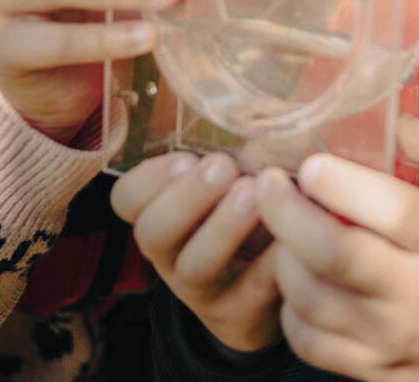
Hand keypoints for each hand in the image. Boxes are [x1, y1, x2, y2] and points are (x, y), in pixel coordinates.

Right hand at [110, 151, 281, 352]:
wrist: (261, 303)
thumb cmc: (243, 227)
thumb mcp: (222, 193)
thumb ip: (224, 160)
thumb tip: (249, 104)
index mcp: (162, 219)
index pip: (127, 199)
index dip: (150, 178)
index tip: (188, 157)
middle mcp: (173, 256)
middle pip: (154, 232)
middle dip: (187, 196)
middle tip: (224, 166)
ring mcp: (205, 290)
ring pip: (196, 264)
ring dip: (223, 226)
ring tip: (255, 193)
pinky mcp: (245, 313)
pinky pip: (254, 290)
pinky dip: (272, 262)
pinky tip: (291, 237)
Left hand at [255, 117, 418, 381]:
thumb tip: (401, 121)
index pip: (396, 213)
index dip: (346, 184)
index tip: (312, 164)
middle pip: (335, 254)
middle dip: (286, 214)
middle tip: (267, 184)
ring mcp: (391, 338)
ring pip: (310, 298)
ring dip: (282, 256)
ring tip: (279, 228)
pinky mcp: (369, 369)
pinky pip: (307, 339)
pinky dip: (289, 306)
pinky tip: (297, 278)